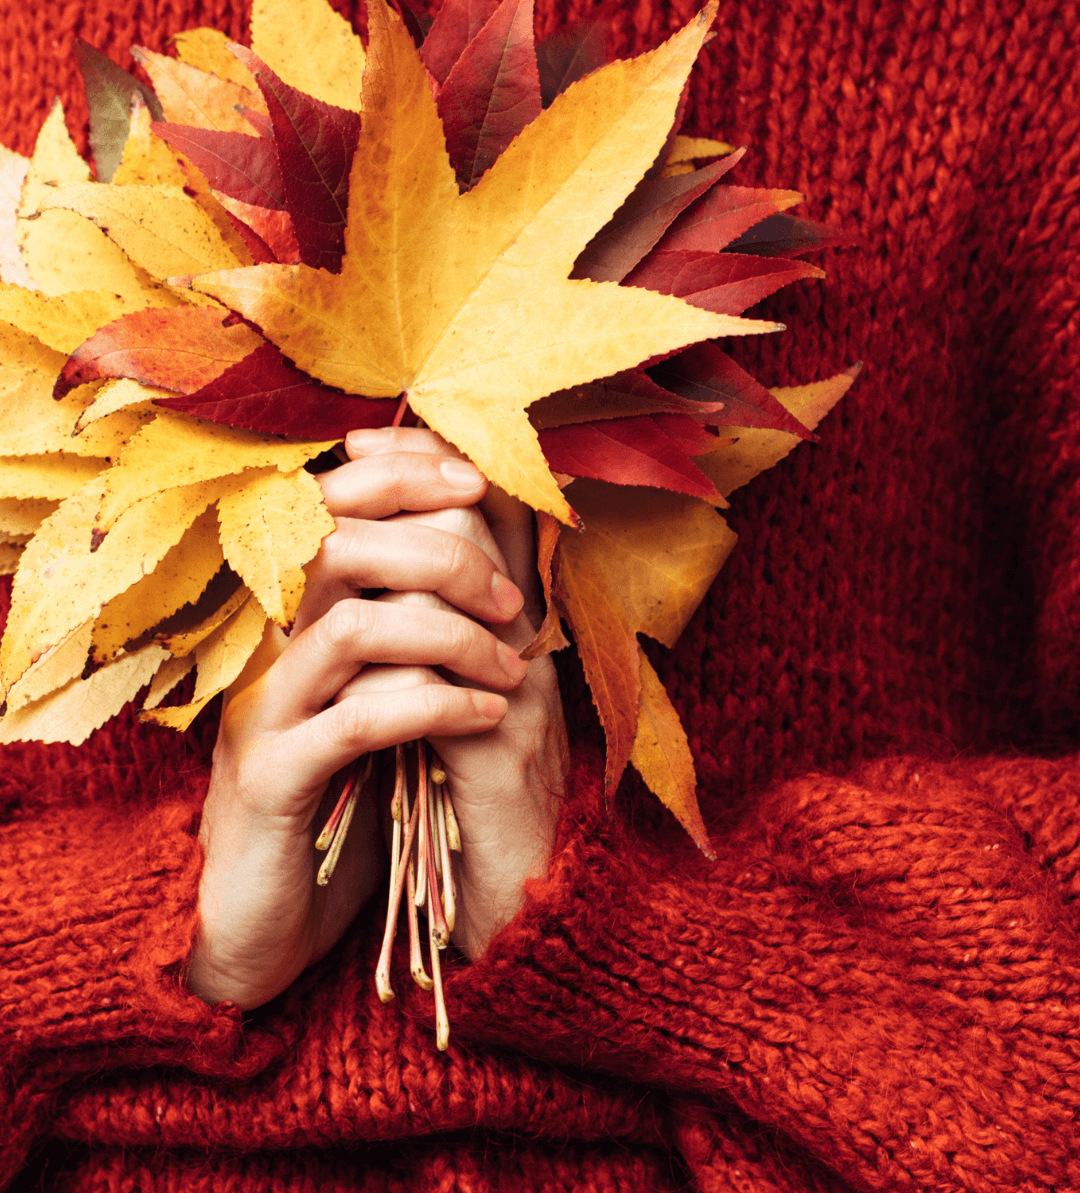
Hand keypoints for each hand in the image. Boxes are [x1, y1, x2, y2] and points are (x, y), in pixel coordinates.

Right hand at [188, 430, 566, 1009]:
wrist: (269, 918)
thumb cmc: (341, 799)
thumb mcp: (379, 698)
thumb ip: (409, 623)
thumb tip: (488, 545)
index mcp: (293, 616)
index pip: (330, 506)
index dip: (401, 474)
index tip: (479, 482)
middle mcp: (268, 647)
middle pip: (338, 545)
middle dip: (442, 551)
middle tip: (511, 596)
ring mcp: (266, 710)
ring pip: (351, 626)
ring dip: (450, 633)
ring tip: (511, 665)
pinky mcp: (273, 778)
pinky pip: (358, 721)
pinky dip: (436, 704)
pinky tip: (488, 713)